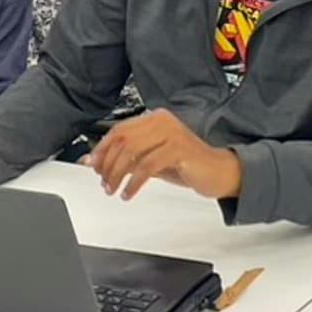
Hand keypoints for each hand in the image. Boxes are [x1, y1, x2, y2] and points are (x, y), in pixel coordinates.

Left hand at [87, 110, 241, 201]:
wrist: (218, 171)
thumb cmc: (186, 165)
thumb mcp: (151, 159)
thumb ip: (128, 158)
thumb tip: (97, 163)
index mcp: (155, 118)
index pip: (119, 130)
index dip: (102, 149)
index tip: (92, 165)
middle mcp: (162, 121)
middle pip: (122, 140)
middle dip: (108, 164)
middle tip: (103, 182)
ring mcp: (172, 134)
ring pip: (132, 152)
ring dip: (117, 174)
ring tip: (113, 189)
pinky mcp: (179, 149)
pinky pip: (147, 166)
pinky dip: (133, 182)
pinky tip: (129, 193)